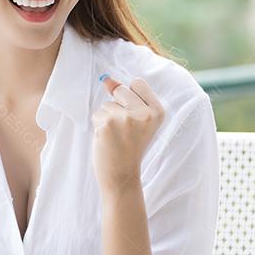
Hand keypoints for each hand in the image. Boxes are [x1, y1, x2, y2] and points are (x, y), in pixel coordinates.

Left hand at [91, 73, 165, 195]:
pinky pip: (97, 113)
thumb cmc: (128, 145)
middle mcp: (145, 113)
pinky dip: (98, 125)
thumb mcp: (137, 120)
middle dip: (117, 106)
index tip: (134, 117)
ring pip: (107, 104)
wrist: (122, 174)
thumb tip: (106, 79)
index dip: (130, 98)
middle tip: (124, 129)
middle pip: (121, 90)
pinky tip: (107, 139)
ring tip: (116, 136)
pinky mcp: (108, 123)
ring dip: (107, 118)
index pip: (138, 83)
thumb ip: (126, 96)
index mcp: (158, 111)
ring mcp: (126, 118)